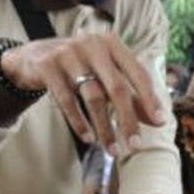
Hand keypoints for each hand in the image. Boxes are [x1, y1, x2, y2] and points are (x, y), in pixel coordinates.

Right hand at [0, 33, 166, 150]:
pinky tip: (89, 138)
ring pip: (93, 97)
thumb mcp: (105, 76)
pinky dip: (79, 122)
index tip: (160, 123)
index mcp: (112, 43)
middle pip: (117, 88)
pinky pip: (67, 100)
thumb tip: (159, 120)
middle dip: (128, 120)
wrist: (33, 57)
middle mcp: (93, 45)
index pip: (138, 73)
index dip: (150, 99)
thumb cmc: (79, 68)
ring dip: (105, 128)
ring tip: (112, 150)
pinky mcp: (48, 66)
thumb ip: (131, 96)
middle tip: (135, 146)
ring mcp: (69, 53)